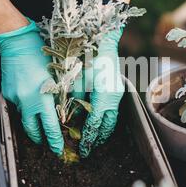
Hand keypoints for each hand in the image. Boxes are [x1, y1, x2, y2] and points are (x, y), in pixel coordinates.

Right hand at [0, 20, 63, 154]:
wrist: (18, 43)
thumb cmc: (42, 56)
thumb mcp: (58, 76)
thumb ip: (62, 95)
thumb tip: (66, 112)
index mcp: (42, 97)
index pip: (50, 127)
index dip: (54, 140)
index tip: (58, 149)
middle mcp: (27, 101)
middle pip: (32, 129)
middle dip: (40, 138)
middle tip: (46, 142)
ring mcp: (15, 98)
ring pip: (24, 118)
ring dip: (32, 124)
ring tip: (39, 127)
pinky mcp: (7, 93)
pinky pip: (17, 106)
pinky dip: (25, 108)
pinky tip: (31, 101)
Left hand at [73, 28, 124, 157]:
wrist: (102, 38)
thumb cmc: (88, 57)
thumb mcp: (76, 79)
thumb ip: (73, 99)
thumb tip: (69, 118)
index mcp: (104, 96)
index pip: (95, 123)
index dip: (88, 137)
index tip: (83, 149)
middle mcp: (113, 97)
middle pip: (106, 125)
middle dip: (97, 138)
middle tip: (88, 149)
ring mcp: (116, 92)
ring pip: (111, 118)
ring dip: (103, 130)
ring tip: (94, 140)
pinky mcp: (116, 88)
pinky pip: (111, 108)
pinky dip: (105, 118)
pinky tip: (98, 122)